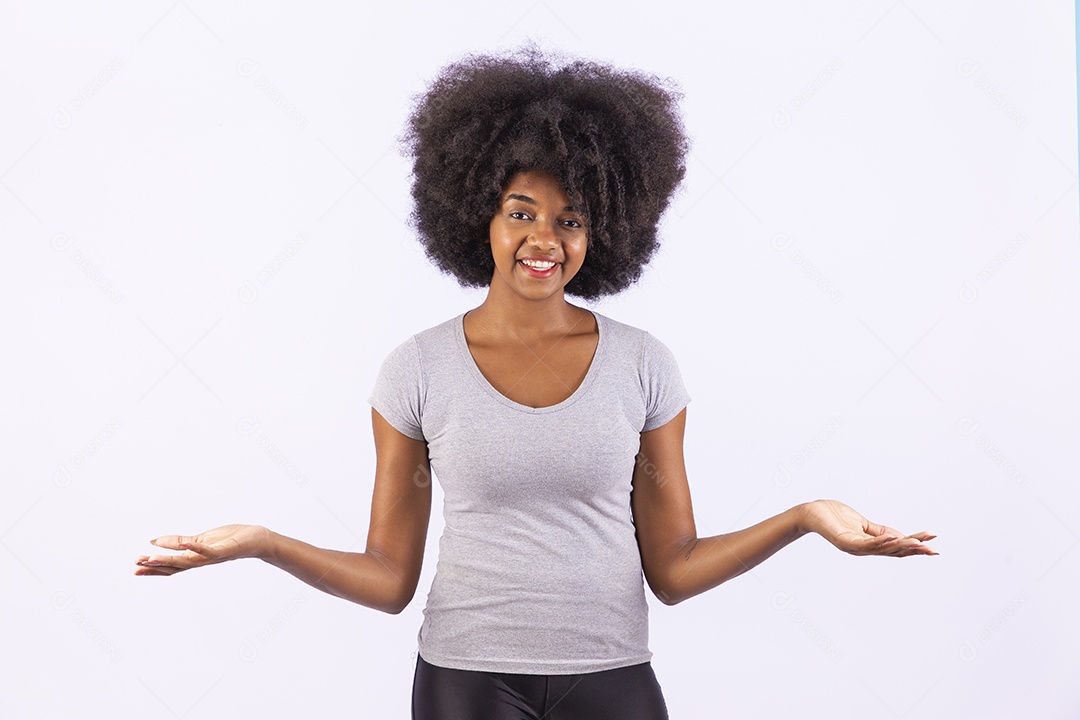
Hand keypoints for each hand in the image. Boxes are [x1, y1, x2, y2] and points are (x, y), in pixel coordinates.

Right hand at [134, 524, 270, 575]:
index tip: (135, 568)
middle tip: (136, 565)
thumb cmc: (230, 540)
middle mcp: (201, 561)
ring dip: (169, 560)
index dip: (153, 568)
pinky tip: (186, 543)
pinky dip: (197, 547)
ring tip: (151, 557)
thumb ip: (180, 542)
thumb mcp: (201, 539)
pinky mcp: (224, 550)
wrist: (256, 540)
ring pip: (188, 561)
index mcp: (195, 558)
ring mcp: (212, 557)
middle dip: (155, 567)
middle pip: (175, 567)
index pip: (171, 566)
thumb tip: (155, 541)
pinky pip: (209, 551)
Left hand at [799, 500, 937, 556]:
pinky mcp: (844, 541)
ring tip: (918, 543)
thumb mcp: (863, 524)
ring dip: (901, 546)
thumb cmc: (835, 517)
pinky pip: (864, 543)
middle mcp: (863, 549)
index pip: (896, 547)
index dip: (914, 547)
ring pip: (882, 549)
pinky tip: (892, 537)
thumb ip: (880, 531)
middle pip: (893, 551)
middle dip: (914, 550)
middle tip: (933, 549)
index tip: (933, 544)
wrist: (812, 513)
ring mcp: (854, 547)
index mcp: (870, 545)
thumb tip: (902, 536)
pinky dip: (879, 541)